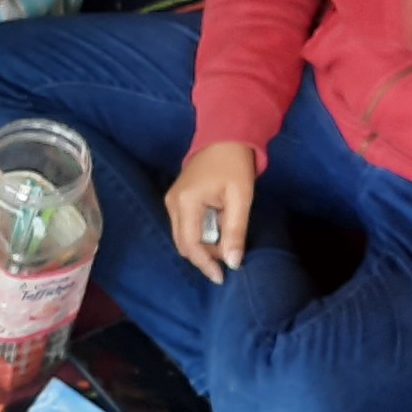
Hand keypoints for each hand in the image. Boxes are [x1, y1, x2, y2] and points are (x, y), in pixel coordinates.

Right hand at [165, 143, 258, 284]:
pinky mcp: (176, 200)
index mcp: (185, 203)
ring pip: (183, 237)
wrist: (224, 135)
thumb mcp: (241, 198)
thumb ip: (235, 231)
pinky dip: (201, 235)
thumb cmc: (234, 164)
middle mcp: (172, 204)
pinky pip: (185, 227)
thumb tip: (233, 262)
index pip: (190, 244)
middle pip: (184, 244)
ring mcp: (171, 201)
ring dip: (204, 246)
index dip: (205, 264)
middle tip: (229, 257)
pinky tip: (218, 232)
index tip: (222, 277)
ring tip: (226, 242)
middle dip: (205, 256)